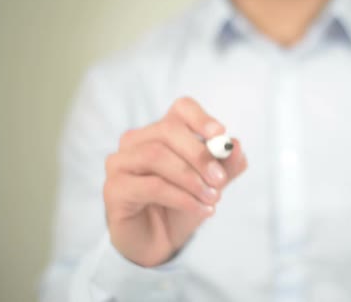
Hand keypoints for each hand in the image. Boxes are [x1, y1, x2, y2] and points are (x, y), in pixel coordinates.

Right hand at [103, 97, 246, 266]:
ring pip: (156, 156)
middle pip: (168, 130)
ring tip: (212, 199)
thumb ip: (226, 165)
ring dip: (191, 179)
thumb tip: (236, 146)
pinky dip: (181, 198)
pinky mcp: (114, 188)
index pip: (181, 109)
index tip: (220, 135)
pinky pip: (151, 186)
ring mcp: (121, 162)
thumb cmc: (182, 205)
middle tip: (221, 180)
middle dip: (200, 155)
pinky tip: (200, 210)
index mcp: (162, 132)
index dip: (201, 118)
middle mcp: (136, 140)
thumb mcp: (211, 185)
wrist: (159, 242)